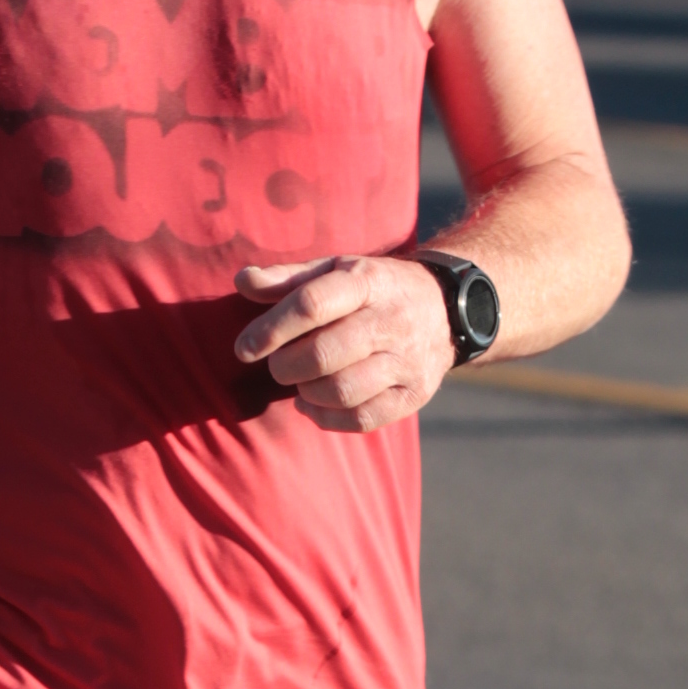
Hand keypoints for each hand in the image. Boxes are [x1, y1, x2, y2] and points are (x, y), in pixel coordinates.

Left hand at [232, 254, 454, 434]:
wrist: (445, 307)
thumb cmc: (373, 288)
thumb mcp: (335, 269)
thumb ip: (287, 278)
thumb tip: (242, 281)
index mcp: (367, 282)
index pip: (311, 305)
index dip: (271, 329)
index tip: (245, 347)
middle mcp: (391, 321)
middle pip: (323, 354)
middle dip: (286, 366)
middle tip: (277, 365)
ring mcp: (407, 361)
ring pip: (342, 391)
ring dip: (306, 392)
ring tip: (299, 382)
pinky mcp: (415, 394)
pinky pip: (363, 419)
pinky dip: (327, 418)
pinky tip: (313, 404)